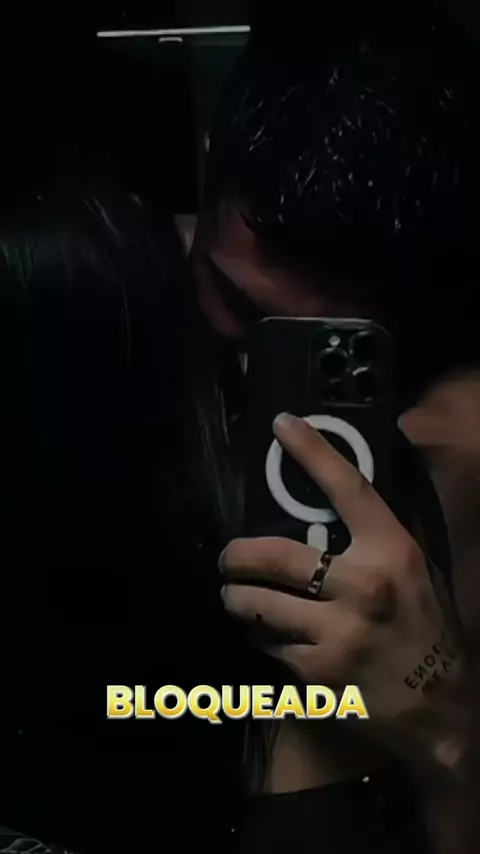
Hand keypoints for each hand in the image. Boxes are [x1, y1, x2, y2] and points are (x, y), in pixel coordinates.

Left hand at [220, 413, 463, 765]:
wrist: (443, 707)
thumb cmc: (426, 628)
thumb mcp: (416, 570)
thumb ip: (379, 534)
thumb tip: (341, 491)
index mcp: (391, 552)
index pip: (348, 488)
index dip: (313, 452)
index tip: (283, 426)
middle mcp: (363, 587)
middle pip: (275, 555)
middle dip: (238, 555)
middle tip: (229, 558)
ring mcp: (337, 632)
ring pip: (257, 605)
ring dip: (237, 599)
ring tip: (235, 597)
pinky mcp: (317, 672)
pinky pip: (267, 644)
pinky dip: (260, 636)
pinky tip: (265, 635)